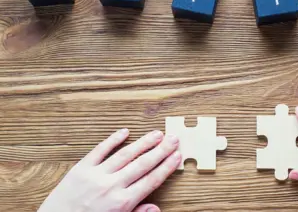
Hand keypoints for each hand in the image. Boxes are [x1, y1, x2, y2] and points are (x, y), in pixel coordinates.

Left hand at [38, 129, 180, 211]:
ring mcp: (96, 175)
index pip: (151, 180)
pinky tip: (125, 132)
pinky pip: (100, 150)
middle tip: (174, 138)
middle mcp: (112, 186)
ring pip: (125, 155)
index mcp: (122, 203)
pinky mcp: (81, 169)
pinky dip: (113, 140)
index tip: (177, 156)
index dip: (166, 166)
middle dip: (161, 150)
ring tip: (156, 133)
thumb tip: (155, 209)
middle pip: (143, 164)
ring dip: (143, 143)